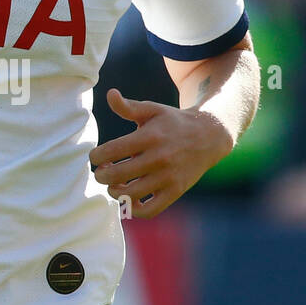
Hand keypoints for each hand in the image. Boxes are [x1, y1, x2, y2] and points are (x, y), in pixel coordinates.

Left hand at [90, 88, 231, 216]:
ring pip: (131, 194)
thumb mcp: (152, 110)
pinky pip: (150, 210)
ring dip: (114, 192)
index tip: (97, 157)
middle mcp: (159, 158)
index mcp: (149, 137)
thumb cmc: (172, 122)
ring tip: (113, 186)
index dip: (96, 156)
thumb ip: (128, 107)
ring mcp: (168, 177)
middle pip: (117, 175)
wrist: (209, 135)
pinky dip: (134, 209)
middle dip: (101, 176)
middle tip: (101, 172)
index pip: (112, 151)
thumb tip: (110, 94)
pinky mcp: (175, 191)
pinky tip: (129, 199)